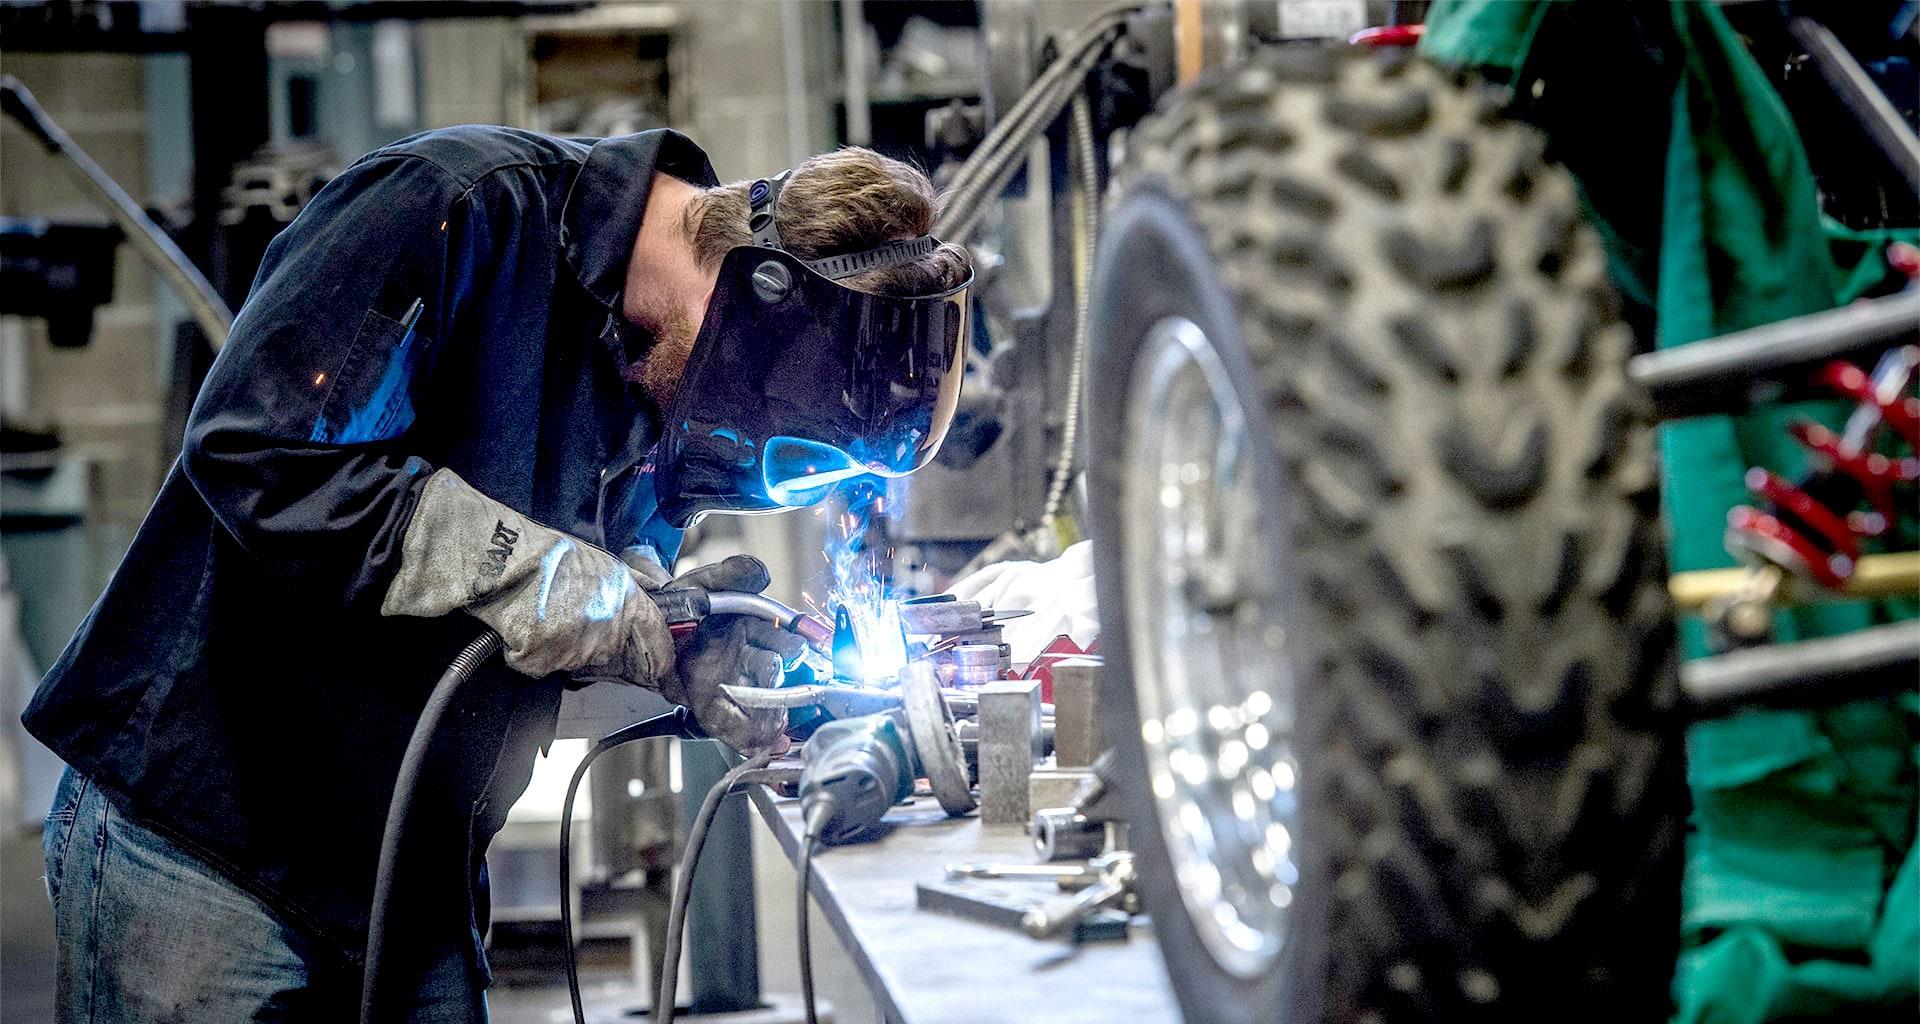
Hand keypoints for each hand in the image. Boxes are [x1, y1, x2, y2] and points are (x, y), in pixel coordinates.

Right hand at [381, 470, 674, 682]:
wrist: (508, 563)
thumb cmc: (553, 558)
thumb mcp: (607, 562)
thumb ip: (638, 580)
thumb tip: (661, 586)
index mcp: (627, 602)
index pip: (656, 639)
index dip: (660, 655)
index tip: (660, 667)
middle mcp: (607, 629)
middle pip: (611, 653)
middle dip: (597, 643)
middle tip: (573, 619)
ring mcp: (576, 649)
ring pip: (577, 660)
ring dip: (565, 647)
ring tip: (547, 616)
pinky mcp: (546, 661)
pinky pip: (544, 664)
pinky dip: (534, 653)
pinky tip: (528, 628)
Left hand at [651, 555, 803, 754]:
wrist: (644, 633)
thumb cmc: (679, 605)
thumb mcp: (704, 583)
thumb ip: (734, 574)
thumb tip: (761, 573)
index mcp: (752, 629)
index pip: (782, 641)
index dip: (796, 649)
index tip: (804, 653)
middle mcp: (746, 659)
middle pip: (772, 677)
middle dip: (783, 687)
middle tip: (788, 694)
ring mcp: (729, 684)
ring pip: (756, 704)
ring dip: (769, 718)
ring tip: (778, 730)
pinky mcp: (709, 706)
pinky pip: (729, 722)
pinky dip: (744, 735)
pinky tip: (760, 744)